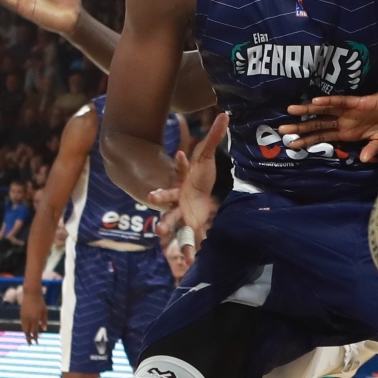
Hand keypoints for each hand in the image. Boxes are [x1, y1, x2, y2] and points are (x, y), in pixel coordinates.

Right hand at [18, 280, 46, 343]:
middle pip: (27, 331)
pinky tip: (26, 330)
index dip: (35, 337)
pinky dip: (24, 328)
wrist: (31, 293)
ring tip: (28, 338)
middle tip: (30, 343)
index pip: (34, 331)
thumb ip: (44, 321)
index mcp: (35, 318)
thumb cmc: (40, 302)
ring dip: (26, 333)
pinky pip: (22, 323)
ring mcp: (24, 316)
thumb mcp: (44, 311)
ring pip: (23, 328)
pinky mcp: (21, 314)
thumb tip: (44, 329)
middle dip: (29, 338)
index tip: (36, 342)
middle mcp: (28, 318)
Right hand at [149, 113, 230, 249]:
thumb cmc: (200, 178)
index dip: (181, 162)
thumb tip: (224, 114)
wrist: (196, 201)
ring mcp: (180, 213)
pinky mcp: (187, 227)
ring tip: (162, 235)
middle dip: (161, 195)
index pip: (182, 169)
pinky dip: (188, 250)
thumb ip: (214, 137)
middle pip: (167, 195)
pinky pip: (187, 239)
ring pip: (170, 220)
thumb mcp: (206, 159)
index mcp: (183, 178)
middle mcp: (177, 196)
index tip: (180, 154)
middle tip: (153, 195)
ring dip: (166, 227)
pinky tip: (189, 262)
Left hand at [281, 90, 377, 161]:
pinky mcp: (355, 102)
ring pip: (323, 112)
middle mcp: (342, 122)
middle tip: (281, 130)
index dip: (306, 141)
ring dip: (307, 111)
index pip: (321, 138)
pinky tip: (315, 102)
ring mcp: (347, 112)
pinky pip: (339, 102)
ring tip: (290, 110)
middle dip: (299, 127)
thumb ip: (372, 149)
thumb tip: (364, 159)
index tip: (291, 145)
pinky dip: (328, 102)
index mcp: (346, 134)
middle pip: (317, 125)